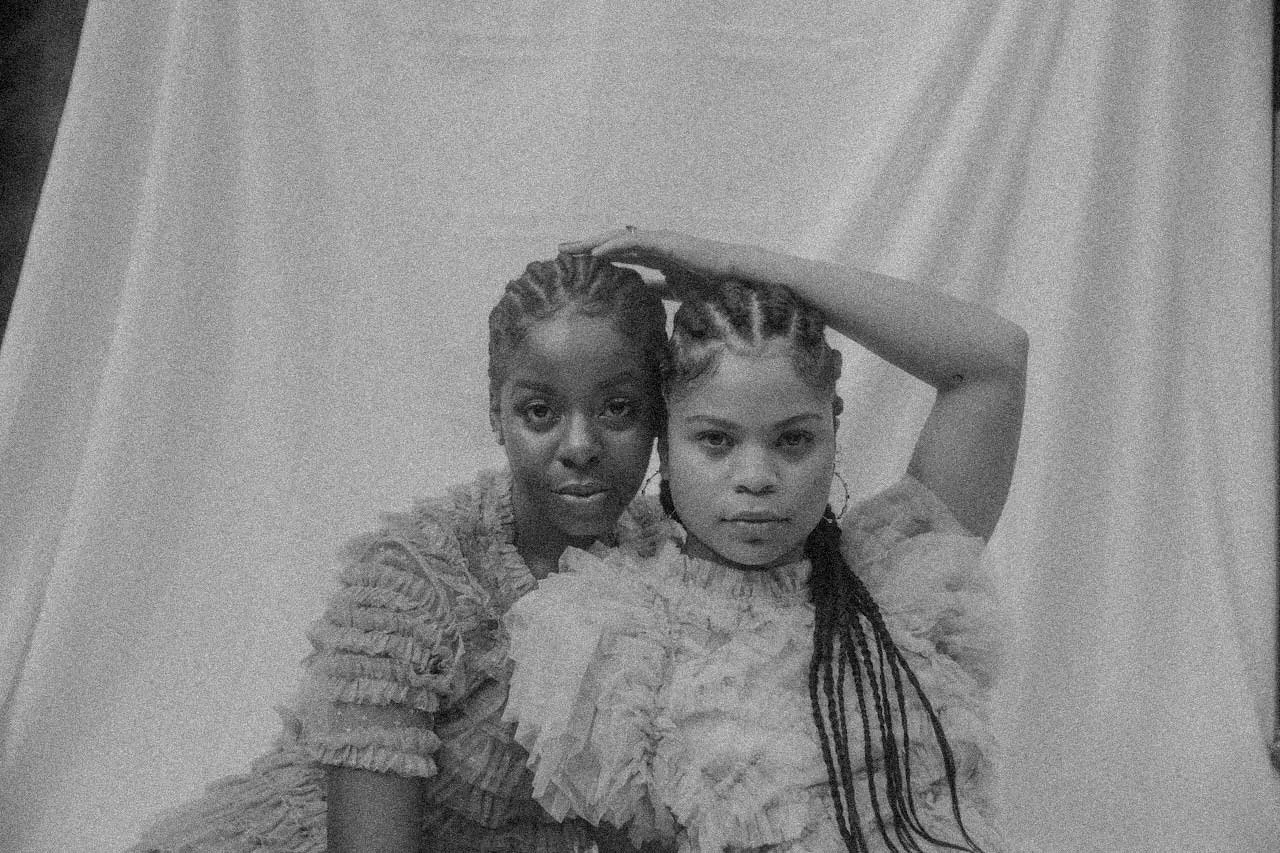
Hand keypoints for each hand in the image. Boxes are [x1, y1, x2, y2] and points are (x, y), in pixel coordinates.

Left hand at [559, 227, 728, 301]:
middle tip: (561, 250)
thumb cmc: (710, 283)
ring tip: (569, 248)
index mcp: (654, 254)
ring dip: (592, 242)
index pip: (619, 253)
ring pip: (618, 238)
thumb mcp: (674, 290)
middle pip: (612, 243)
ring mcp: (658, 240)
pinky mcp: (665, 241)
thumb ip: (656, 289)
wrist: (733, 276)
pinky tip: (595, 252)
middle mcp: (653, 243)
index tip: (575, 263)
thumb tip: (640, 296)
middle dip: (586, 245)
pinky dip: (613, 245)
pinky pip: (633, 241)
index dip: (597, 256)